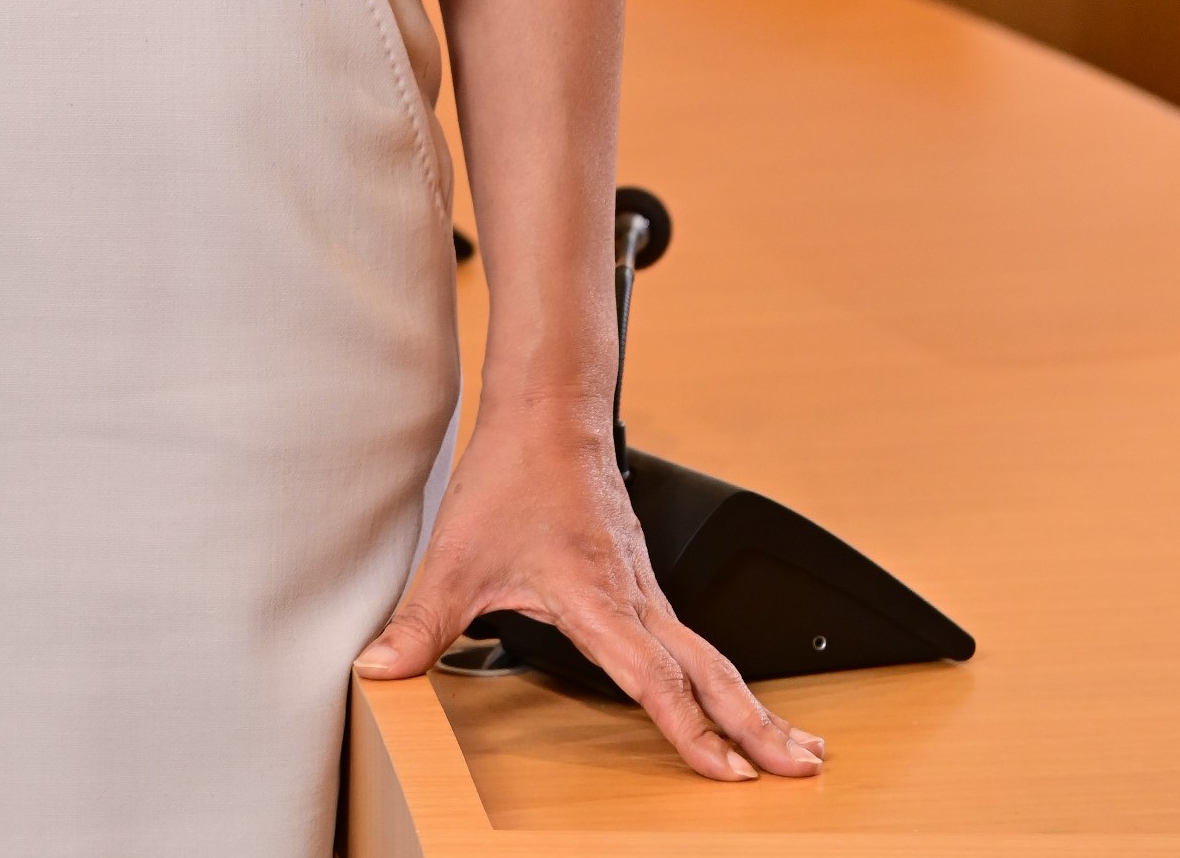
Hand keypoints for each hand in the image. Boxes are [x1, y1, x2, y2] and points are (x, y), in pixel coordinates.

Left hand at [355, 394, 824, 782]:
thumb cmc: (510, 473)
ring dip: (753, 703)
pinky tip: (733, 695)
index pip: (653, 678)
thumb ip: (419, 625)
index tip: (727, 773)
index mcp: (596, 598)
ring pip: (711, 654)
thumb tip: (378, 671)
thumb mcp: (455, 558)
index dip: (688, 730)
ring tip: (796, 749)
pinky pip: (693, 634)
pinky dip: (724, 673)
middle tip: (801, 770)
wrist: (546, 405)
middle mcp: (634, 595)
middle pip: (709, 672)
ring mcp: (646, 584)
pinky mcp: (644, 575)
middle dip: (757, 726)